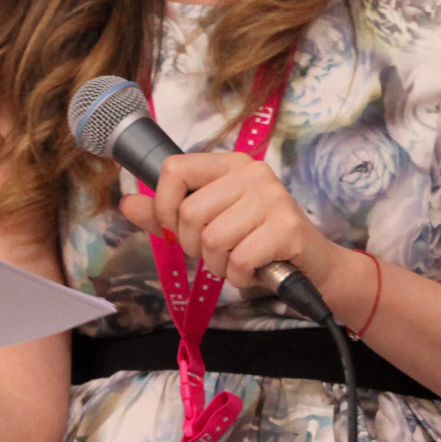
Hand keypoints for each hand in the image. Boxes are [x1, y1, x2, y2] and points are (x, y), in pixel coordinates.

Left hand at [117, 151, 339, 293]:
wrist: (314, 268)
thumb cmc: (258, 243)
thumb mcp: (209, 226)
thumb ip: (166, 215)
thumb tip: (127, 203)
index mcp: (230, 164)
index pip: (174, 169)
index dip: (164, 206)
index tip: (176, 229)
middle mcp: (253, 172)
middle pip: (190, 213)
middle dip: (195, 247)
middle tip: (219, 253)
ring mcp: (273, 198)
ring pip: (213, 240)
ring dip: (219, 266)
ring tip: (239, 262)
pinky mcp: (288, 228)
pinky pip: (238, 260)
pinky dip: (240, 277)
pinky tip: (255, 271)